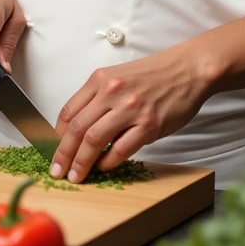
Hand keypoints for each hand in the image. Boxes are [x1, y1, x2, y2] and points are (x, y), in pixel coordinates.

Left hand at [49, 47, 210, 183]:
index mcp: (101, 79)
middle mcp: (112, 92)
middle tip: (58, 171)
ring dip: (82, 163)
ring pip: (94, 140)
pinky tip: (104, 167)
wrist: (188, 69)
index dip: (58, 136)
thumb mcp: (119, 76)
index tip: (56, 150)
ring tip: (77, 176)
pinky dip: (108, 162)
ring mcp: (130, 108)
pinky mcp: (149, 124)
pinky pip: (121, 149)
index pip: (69, 111)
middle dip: (63, 155)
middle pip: (77, 128)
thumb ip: (99, 97)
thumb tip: (80, 128)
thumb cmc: (154, 75)